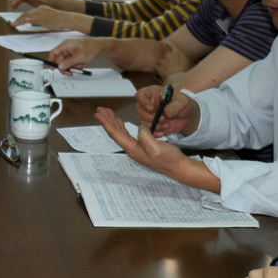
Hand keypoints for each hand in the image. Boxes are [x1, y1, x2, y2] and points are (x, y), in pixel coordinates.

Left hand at [17, 7, 91, 33]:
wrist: (67, 19)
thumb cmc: (61, 21)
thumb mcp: (50, 19)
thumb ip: (44, 20)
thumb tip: (40, 24)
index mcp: (41, 8)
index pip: (30, 12)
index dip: (23, 17)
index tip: (18, 20)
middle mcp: (39, 9)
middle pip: (26, 14)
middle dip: (18, 19)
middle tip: (13, 23)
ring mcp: (39, 14)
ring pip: (25, 16)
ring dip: (18, 21)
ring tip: (13, 25)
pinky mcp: (40, 18)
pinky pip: (28, 20)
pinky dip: (22, 21)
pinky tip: (18, 24)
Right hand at [48, 37, 108, 71]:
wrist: (101, 47)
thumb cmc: (91, 48)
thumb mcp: (80, 56)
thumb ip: (69, 62)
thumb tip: (59, 67)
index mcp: (65, 45)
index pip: (53, 53)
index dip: (51, 61)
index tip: (52, 69)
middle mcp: (66, 48)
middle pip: (60, 60)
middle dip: (66, 67)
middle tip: (71, 73)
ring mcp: (70, 51)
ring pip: (66, 62)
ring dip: (72, 66)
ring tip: (81, 66)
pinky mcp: (74, 55)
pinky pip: (71, 62)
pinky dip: (76, 65)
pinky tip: (83, 64)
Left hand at [96, 107, 219, 191]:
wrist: (179, 168)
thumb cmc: (169, 159)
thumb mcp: (157, 148)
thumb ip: (146, 137)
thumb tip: (140, 128)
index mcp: (133, 148)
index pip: (115, 133)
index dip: (106, 123)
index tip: (98, 113)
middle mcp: (132, 149)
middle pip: (115, 132)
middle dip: (107, 120)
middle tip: (100, 109)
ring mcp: (137, 148)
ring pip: (120, 133)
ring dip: (113, 122)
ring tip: (108, 113)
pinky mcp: (142, 147)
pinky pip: (127, 135)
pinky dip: (122, 126)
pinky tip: (121, 123)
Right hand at [135, 83, 197, 136]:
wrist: (186, 115)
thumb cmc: (182, 103)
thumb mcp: (182, 102)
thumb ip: (174, 106)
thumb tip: (166, 113)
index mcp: (152, 93)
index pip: (140, 95)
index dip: (143, 102)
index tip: (151, 109)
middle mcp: (147, 104)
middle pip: (139, 111)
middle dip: (151, 118)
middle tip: (163, 119)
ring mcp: (148, 116)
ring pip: (142, 122)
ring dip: (155, 126)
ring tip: (167, 125)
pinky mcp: (151, 125)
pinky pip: (148, 131)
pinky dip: (155, 133)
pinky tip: (163, 132)